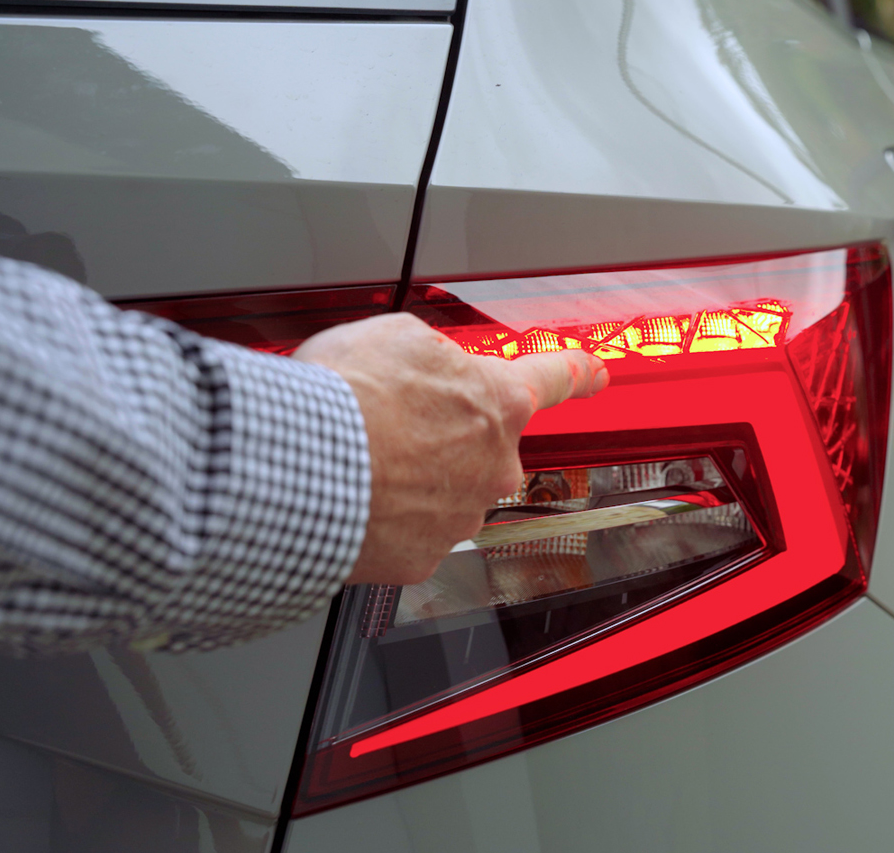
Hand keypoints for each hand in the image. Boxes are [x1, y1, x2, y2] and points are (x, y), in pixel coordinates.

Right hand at [293, 313, 607, 584]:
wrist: (298, 467)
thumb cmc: (346, 397)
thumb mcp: (394, 337)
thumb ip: (432, 355)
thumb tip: (431, 366)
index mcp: (496, 401)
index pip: (552, 379)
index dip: (576, 373)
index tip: (595, 374)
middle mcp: (492, 465)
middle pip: (479, 445)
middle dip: (441, 436)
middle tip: (387, 423)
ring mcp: (460, 515)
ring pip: (440, 490)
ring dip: (406, 476)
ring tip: (355, 458)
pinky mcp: (422, 557)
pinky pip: (406, 531)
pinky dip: (381, 516)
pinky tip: (350, 496)